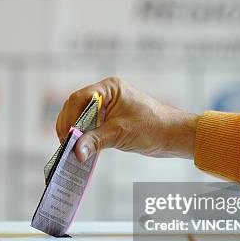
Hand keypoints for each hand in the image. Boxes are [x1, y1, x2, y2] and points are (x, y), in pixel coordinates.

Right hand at [55, 77, 198, 162]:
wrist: (174, 136)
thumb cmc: (153, 127)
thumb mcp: (120, 134)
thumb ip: (95, 141)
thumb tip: (76, 152)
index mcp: (110, 88)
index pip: (80, 98)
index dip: (70, 117)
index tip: (67, 136)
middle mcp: (107, 95)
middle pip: (77, 107)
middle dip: (70, 126)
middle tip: (65, 145)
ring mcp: (108, 107)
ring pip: (82, 118)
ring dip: (76, 133)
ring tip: (71, 149)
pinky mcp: (111, 120)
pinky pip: (91, 127)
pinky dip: (85, 137)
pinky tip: (81, 150)